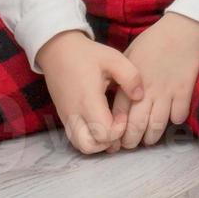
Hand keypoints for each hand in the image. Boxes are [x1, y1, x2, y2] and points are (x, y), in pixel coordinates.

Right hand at [35, 30, 145, 154]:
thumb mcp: (113, 58)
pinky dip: (89, 138)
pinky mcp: (64, 118)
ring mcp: (67, 118)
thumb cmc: (87, 55)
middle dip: (109, 141)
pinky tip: (100, 123)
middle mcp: (75, 114)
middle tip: (118, 124)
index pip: (104, 133)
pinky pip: (76, 138)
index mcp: (88, 100)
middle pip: (91, 146)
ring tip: (110, 126)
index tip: (123, 114)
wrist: (57, 51)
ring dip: (99, 143)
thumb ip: (131, 77)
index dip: (119, 129)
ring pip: (81, 146)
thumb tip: (140, 97)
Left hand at [109, 11, 198, 150]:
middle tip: (131, 143)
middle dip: (131, 141)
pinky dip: (174, 120)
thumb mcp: (130, 55)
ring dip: (151, 137)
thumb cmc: (154, 40)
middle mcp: (147, 91)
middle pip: (136, 126)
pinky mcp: (184, 93)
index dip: (116, 130)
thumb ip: (122, 77)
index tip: (116, 137)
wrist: (183, 30)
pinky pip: (179, 117)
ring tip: (148, 138)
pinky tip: (170, 117)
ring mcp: (167, 93)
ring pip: (156, 127)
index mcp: (130, 82)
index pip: (119, 115)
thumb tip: (114, 94)